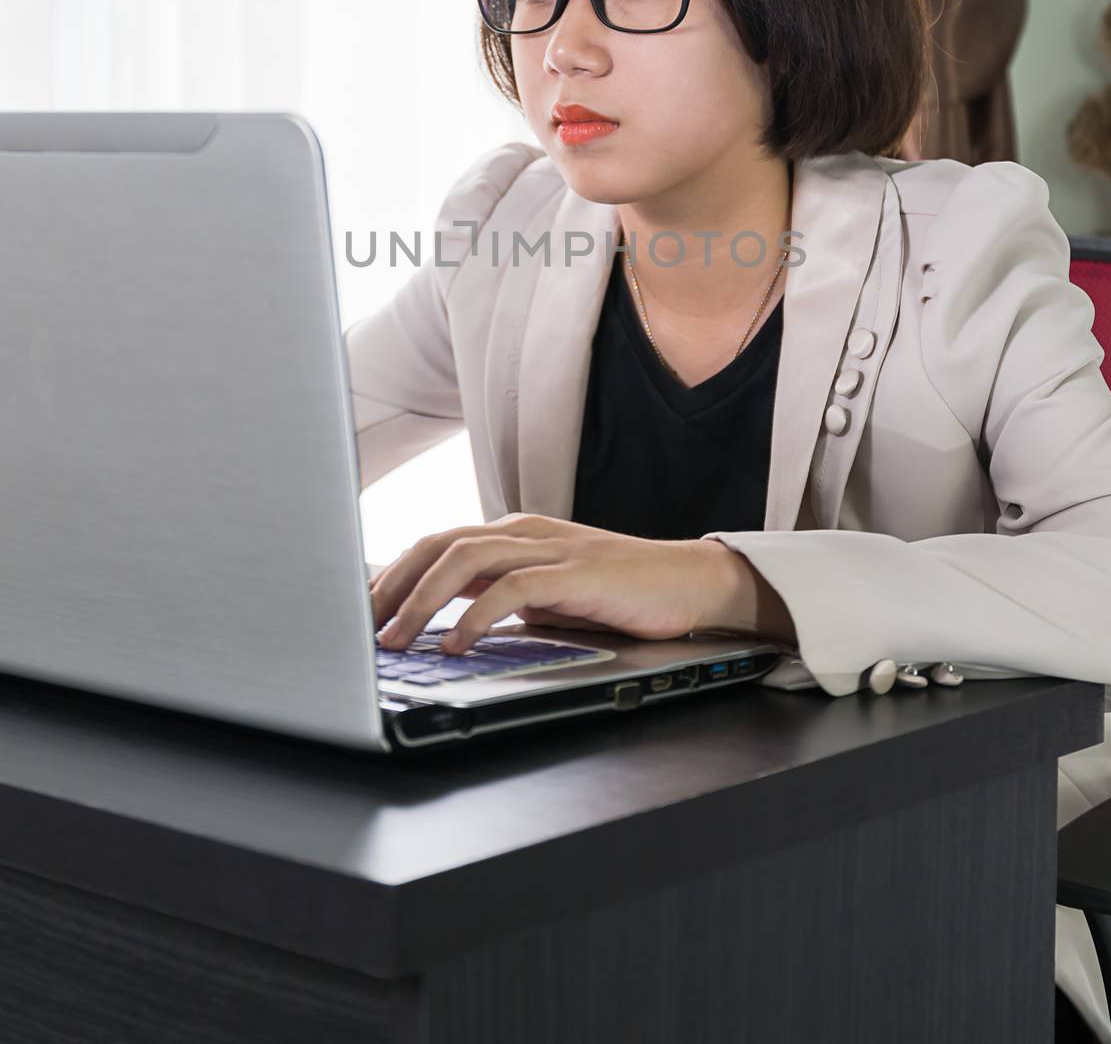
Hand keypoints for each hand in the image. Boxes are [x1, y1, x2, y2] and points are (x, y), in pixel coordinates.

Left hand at [368, 512, 777, 653]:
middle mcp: (524, 532)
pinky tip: (457, 643)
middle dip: (391, 585)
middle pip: (438, 544)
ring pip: (467, 558)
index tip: (357, 614)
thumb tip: (442, 624)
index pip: (436, 545)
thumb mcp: (545, 597)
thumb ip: (498, 598)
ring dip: (422, 601)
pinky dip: (477, 615)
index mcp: (513, 535)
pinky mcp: (577, 572)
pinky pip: (513, 588)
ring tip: (395, 639)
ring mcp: (550, 548)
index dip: (391, 576)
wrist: (689, 584)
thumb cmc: (617, 595)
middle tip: (357, 627)